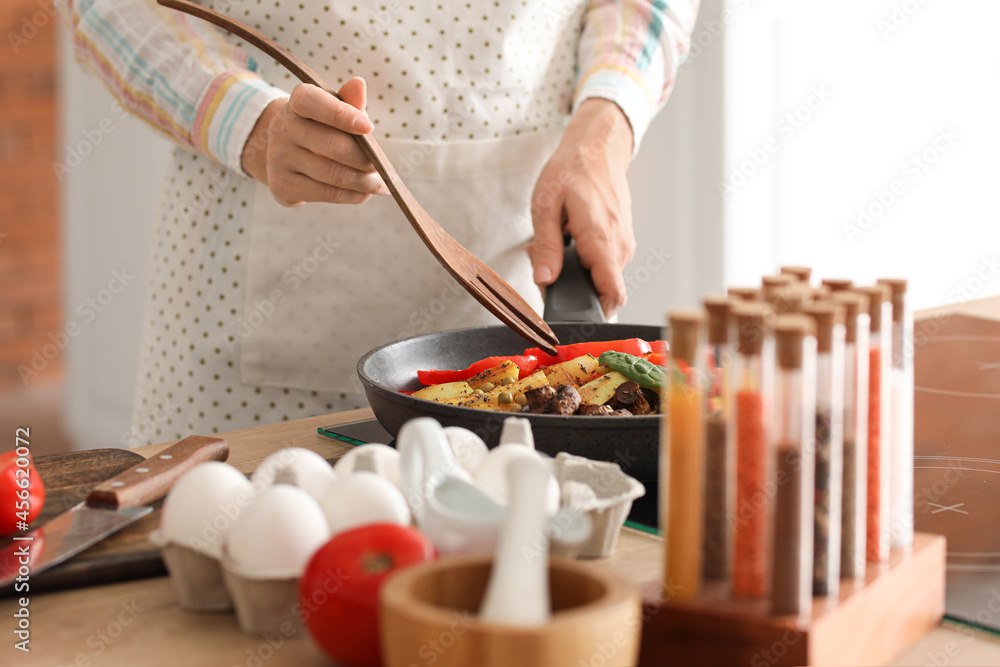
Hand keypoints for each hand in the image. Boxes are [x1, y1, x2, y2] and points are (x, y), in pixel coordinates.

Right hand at [241, 78, 388, 205]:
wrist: (288, 156)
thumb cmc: (321, 127)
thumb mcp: (335, 110)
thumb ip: (349, 101)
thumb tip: (359, 84)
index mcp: (295, 103)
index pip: (312, 102)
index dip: (342, 115)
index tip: (370, 127)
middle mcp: (282, 128)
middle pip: (333, 146)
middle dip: (366, 159)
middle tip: (382, 167)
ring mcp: (278, 158)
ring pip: (334, 174)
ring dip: (364, 182)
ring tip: (379, 183)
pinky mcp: (282, 185)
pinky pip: (327, 194)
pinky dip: (353, 195)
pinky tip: (365, 193)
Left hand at [530, 99, 635, 317]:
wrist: (598, 146)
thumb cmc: (572, 171)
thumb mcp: (546, 207)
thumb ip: (546, 247)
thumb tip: (544, 280)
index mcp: (601, 241)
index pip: (613, 294)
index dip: (595, 314)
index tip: (571, 317)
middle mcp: (619, 246)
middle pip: (601, 290)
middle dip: (571, 289)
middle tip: (545, 266)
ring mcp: (623, 243)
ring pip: (600, 276)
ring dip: (575, 271)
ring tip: (554, 242)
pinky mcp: (620, 239)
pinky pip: (603, 261)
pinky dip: (584, 258)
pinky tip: (567, 238)